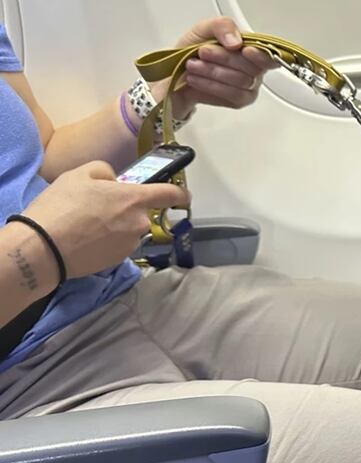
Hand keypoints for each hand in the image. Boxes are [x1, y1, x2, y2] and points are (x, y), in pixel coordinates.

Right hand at [21, 161, 189, 278]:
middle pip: (141, 213)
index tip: (184, 195)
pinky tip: (85, 239)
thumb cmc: (61, 206)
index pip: (170, 194)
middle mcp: (140, 222)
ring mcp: (131, 244)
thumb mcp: (80, 174)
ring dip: (115, 226)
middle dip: (125, 210)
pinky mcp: (118, 260)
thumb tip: (115, 181)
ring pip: (129, 229)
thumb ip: (105, 172)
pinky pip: (118, 244)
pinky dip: (107, 241)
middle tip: (96, 208)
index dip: (179, 193)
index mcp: (135, 199)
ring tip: (85, 224)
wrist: (44, 247)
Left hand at [152, 17, 276, 118]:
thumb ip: (222, 26)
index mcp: (250, 49)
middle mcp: (254, 69)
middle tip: (202, 52)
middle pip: (252, 67)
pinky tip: (196, 79)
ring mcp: (249, 87)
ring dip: (213, 72)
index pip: (269, 55)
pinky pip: (233, 95)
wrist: (175, 75)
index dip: (261, 55)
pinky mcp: (239, 101)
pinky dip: (212, 86)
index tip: (244, 50)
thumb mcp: (203, 29)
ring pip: (241, 81)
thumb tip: (236, 42)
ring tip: (193, 66)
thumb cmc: (191, 52)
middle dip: (223, 59)